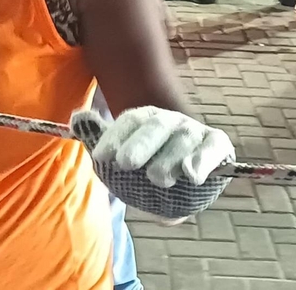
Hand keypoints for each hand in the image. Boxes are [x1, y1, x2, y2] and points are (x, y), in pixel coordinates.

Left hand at [87, 106, 234, 187]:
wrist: (185, 171)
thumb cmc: (150, 162)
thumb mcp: (123, 155)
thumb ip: (99, 139)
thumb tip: (77, 120)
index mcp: (145, 118)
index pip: (128, 122)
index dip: (114, 137)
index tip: (101, 157)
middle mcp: (170, 120)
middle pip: (154, 126)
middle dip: (139, 144)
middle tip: (126, 163)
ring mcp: (194, 131)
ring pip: (181, 139)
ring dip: (168, 158)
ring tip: (157, 178)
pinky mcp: (218, 144)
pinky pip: (213, 147)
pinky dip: (203, 159)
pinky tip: (192, 175)